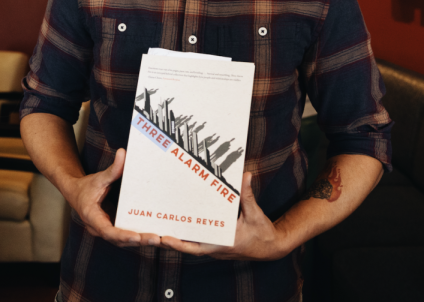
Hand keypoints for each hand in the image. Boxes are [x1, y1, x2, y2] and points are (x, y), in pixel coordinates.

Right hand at [67, 148, 161, 248]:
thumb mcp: (99, 178)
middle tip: (156, 239)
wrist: (76, 195)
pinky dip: (140, 239)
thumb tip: (122, 153)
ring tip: (160, 240)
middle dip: (138, 241)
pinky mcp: (114, 230)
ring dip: (142, 242)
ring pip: (125, 242)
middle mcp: (99, 229)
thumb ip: (112, 169)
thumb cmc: (86, 187)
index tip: (136, 237)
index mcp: (93, 218)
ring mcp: (107, 232)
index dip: (122, 235)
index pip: (107, 231)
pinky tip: (157, 238)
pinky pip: (127, 237)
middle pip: (120, 240)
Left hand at [159, 172, 288, 260]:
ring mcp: (214, 247)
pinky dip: (188, 232)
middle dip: (170, 238)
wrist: (271, 247)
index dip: (178, 244)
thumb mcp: (255, 214)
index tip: (163, 238)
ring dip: (178, 234)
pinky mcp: (216, 243)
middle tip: (152, 227)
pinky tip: (180, 220)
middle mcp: (214, 248)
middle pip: (187, 245)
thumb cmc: (262, 233)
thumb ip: (248, 195)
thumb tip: (245, 175)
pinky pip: (198, 239)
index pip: (195, 247)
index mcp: (222, 244)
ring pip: (191, 242)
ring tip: (160, 221)